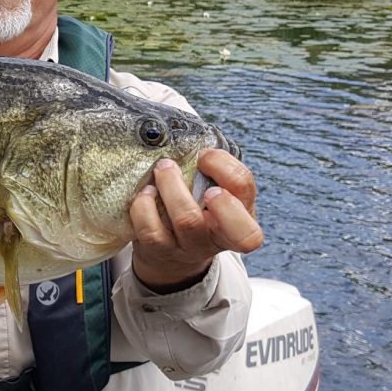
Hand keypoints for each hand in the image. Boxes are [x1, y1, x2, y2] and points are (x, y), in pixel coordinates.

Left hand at [129, 149, 262, 292]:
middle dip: (223, 202)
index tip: (205, 158)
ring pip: (187, 220)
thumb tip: (189, 138)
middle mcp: (220, 236)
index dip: (228, 172)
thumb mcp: (211, 191)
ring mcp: (190, 247)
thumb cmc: (194, 210)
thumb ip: (211, 169)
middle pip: (239, 230)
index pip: (247, 193)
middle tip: (202, 177)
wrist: (169, 252)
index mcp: (240, 215)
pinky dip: (144, 206)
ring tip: (163, 168)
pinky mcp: (161, 251)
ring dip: (172, 186)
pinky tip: (145, 193)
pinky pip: (152, 231)